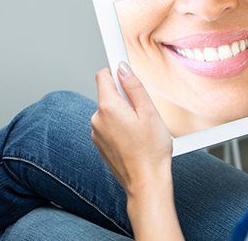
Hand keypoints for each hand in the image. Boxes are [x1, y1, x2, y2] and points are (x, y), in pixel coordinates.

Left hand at [92, 63, 182, 240]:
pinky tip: (136, 139)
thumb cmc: (151, 150)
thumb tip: (123, 68)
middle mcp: (97, 119)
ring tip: (142, 129)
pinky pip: (110, 126)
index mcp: (108, 108)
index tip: (122, 64)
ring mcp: (97, 134)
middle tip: (145, 110)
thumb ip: (134, 87)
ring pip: (110, 111)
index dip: (116, 69)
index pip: (103, 76)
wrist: (146, 182)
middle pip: (108, 94)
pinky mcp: (100, 145)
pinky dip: (121, 127)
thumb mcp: (149, 112)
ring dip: (124, 114)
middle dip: (125, 96)